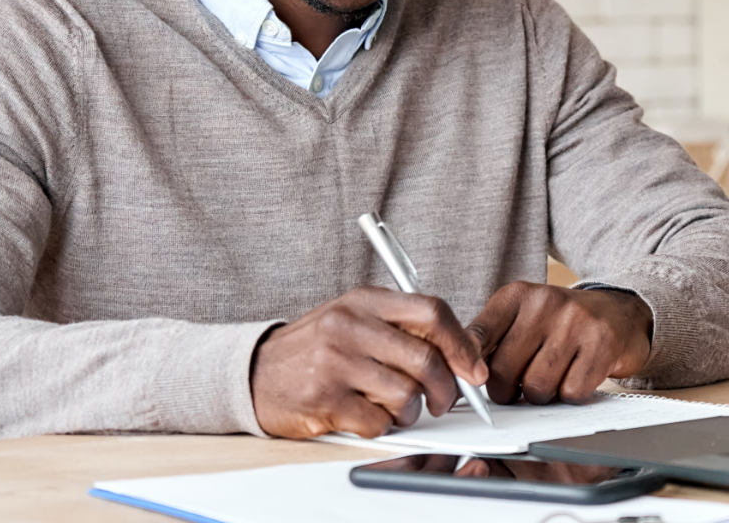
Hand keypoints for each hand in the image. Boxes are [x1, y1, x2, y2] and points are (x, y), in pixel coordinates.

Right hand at [249, 286, 488, 439]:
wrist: (255, 373)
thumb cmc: (315, 349)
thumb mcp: (355, 319)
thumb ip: (402, 328)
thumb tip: (462, 354)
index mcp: (364, 301)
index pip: (432, 311)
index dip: (462, 344)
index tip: (473, 369)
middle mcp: (349, 326)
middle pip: (425, 358)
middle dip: (445, 388)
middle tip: (442, 401)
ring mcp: (335, 363)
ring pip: (405, 394)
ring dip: (410, 411)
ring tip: (395, 408)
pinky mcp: (324, 400)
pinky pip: (378, 422)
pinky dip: (382, 426)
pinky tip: (367, 416)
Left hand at [467, 282, 652, 405]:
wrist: (619, 312)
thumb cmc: (561, 323)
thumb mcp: (521, 318)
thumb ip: (489, 340)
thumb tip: (457, 376)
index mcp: (516, 296)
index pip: (477, 338)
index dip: (468, 369)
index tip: (470, 384)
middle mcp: (544, 302)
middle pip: (503, 372)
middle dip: (507, 391)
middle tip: (520, 385)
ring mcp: (575, 321)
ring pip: (536, 387)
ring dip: (541, 395)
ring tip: (551, 377)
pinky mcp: (601, 343)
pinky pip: (570, 393)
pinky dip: (570, 396)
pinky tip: (575, 376)